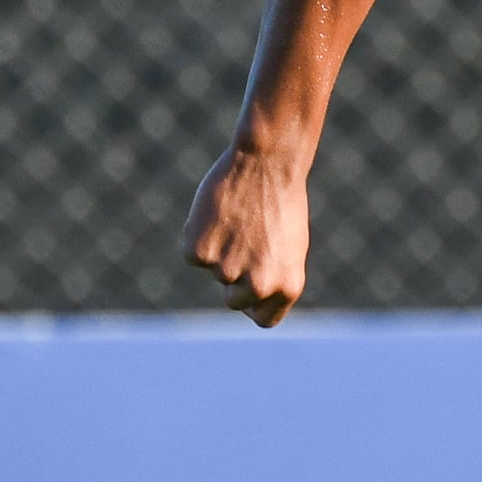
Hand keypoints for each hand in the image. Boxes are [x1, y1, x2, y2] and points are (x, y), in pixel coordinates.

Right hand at [182, 146, 312, 326]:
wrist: (268, 163)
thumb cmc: (281, 202)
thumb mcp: (288, 248)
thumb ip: (271, 279)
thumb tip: (245, 297)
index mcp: (288, 288)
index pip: (263, 318)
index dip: (255, 300)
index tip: (254, 278)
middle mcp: (259, 286)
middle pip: (232, 301)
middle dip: (234, 275)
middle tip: (247, 238)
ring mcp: (227, 271)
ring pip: (213, 272)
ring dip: (219, 249)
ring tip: (238, 220)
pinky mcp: (199, 252)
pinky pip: (193, 254)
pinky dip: (198, 235)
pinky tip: (218, 214)